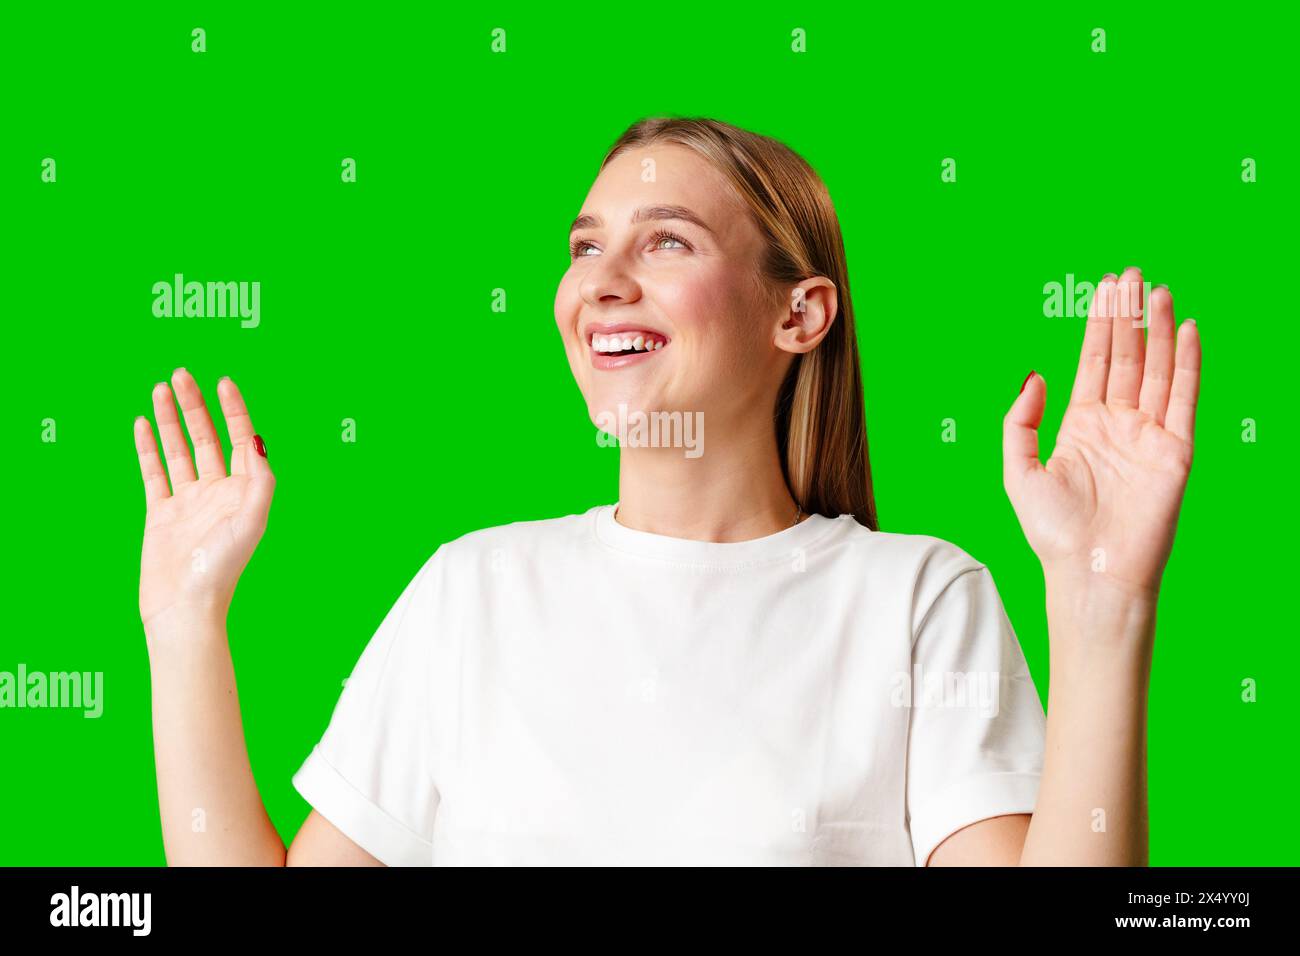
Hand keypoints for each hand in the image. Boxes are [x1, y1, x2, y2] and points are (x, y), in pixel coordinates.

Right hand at [134, 369, 275, 633]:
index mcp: (245, 491)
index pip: (242, 440)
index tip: (223, 381)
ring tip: (162, 387)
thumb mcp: (252, 521)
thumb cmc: (222, 568)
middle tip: (182, 373)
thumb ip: (260, 481)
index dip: (234, 410)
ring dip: (171, 418)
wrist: (184, 606)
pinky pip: (154, 472)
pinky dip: (149, 447)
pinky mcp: (161, 513)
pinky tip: (143, 422)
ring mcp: (189, 501)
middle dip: (196, 405)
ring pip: (179, 449)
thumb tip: (259, 443)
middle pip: (207, 437)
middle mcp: (218, 492)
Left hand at [1003, 267, 1200, 598]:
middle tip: (1132, 272)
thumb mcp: (1018, 470)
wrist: (1090, 573)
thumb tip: (1034, 374)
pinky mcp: (1175, 451)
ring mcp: (1148, 436)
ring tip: (1158, 289)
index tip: (1104, 287)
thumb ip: (1020, 421)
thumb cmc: (1052, 532)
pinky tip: (1188, 330)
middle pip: (1126, 357)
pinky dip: (1187, 363)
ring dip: (1158, 329)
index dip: (1099, 324)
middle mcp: (1117, 425)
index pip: (1094, 362)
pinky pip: (1184, 398)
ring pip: (1156, 369)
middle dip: (1128, 315)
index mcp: (1080, 426)